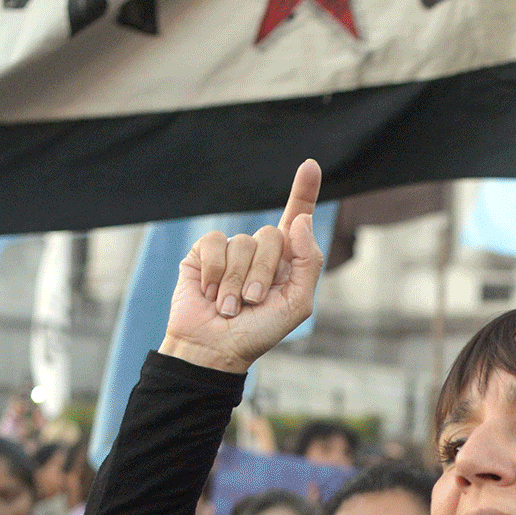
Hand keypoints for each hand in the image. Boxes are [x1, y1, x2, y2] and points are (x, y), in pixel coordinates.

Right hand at [158, 159, 324, 374]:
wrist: (215, 349)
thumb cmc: (257, 332)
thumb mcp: (296, 304)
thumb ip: (307, 262)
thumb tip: (301, 220)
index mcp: (286, 261)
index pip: (297, 219)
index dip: (304, 192)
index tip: (311, 165)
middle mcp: (260, 251)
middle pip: (272, 235)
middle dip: (264, 272)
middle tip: (253, 301)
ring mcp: (231, 251)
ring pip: (243, 242)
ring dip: (237, 282)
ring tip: (230, 306)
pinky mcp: (204, 253)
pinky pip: (215, 244)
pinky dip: (216, 273)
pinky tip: (211, 293)